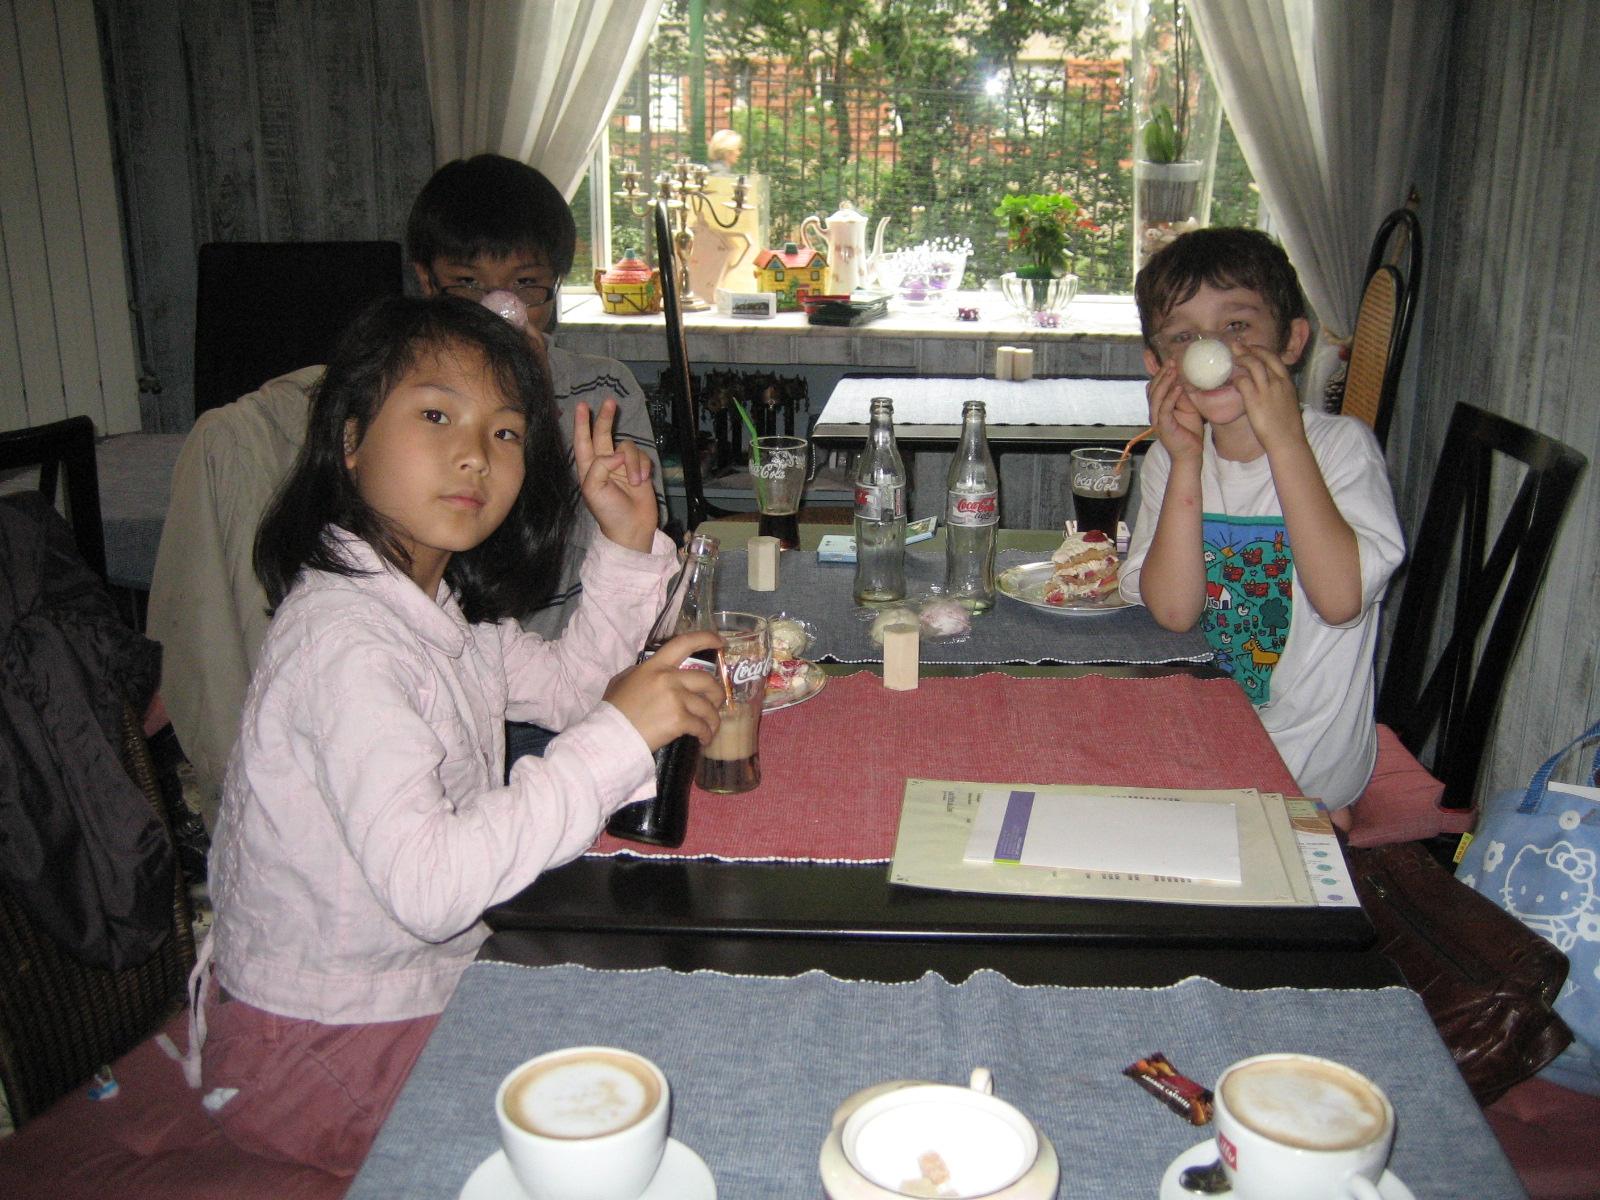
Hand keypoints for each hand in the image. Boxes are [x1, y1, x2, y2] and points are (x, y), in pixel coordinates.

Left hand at [574, 398, 657, 551]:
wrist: (632, 527)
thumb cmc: (609, 512)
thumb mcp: (594, 489)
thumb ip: (600, 465)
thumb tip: (618, 452)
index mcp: (588, 468)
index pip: (583, 441)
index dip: (582, 424)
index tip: (582, 406)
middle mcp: (604, 464)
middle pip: (603, 434)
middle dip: (606, 418)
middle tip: (610, 403)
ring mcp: (622, 466)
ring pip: (628, 447)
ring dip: (633, 463)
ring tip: (636, 481)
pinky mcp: (639, 469)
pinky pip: (643, 457)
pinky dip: (644, 468)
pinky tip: (643, 482)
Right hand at [603, 632, 725, 751]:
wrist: (610, 736)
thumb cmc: (614, 710)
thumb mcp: (622, 681)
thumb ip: (640, 673)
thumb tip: (652, 672)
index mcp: (654, 666)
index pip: (684, 643)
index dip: (706, 638)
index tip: (721, 642)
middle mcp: (668, 678)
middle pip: (706, 680)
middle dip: (717, 693)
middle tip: (715, 703)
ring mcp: (675, 699)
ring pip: (708, 707)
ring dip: (713, 719)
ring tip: (710, 728)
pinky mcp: (679, 719)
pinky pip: (702, 726)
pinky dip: (706, 734)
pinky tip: (703, 739)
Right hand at [1148, 357, 1203, 462]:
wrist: (1190, 454)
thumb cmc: (1189, 431)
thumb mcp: (1187, 406)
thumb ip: (1182, 393)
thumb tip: (1183, 375)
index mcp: (1159, 405)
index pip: (1152, 384)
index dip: (1150, 369)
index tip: (1150, 353)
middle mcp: (1154, 411)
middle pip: (1152, 387)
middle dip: (1161, 373)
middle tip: (1171, 360)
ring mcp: (1157, 419)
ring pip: (1156, 396)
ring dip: (1165, 381)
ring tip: (1173, 369)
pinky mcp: (1163, 427)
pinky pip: (1164, 409)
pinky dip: (1171, 397)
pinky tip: (1178, 387)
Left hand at [1233, 344, 1306, 453]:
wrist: (1287, 441)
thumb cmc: (1287, 427)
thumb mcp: (1288, 403)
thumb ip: (1280, 393)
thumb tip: (1270, 390)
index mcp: (1287, 382)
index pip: (1275, 359)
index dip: (1262, 351)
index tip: (1252, 348)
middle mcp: (1278, 382)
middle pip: (1264, 357)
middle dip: (1249, 349)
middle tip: (1237, 345)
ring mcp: (1266, 390)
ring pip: (1253, 364)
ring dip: (1241, 358)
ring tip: (1232, 357)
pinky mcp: (1254, 400)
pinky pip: (1242, 381)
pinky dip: (1235, 378)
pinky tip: (1231, 380)